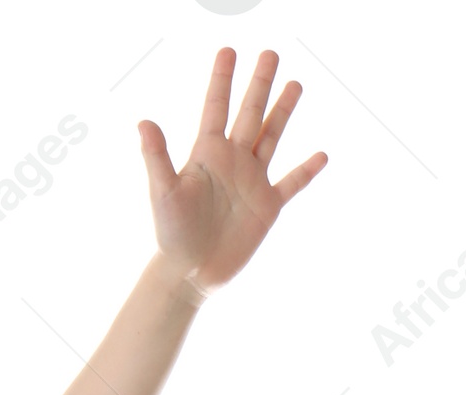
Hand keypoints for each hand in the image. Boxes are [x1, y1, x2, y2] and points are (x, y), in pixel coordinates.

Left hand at [139, 47, 326, 296]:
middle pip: (249, 113)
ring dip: (283, 112)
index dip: (222, 79)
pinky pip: (291, 183)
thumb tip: (144, 122)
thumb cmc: (172, 235)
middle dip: (259, 84)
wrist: (190, 273)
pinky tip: (321, 155)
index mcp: (207, 154)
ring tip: (295, 84)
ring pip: (271, 137)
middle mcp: (232, 161)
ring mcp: (252, 182)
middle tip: (270, 53)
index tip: (229, 51)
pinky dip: (306, 171)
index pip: (216, 107)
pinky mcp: (267, 207)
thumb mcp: (163, 193)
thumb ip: (157, 157)